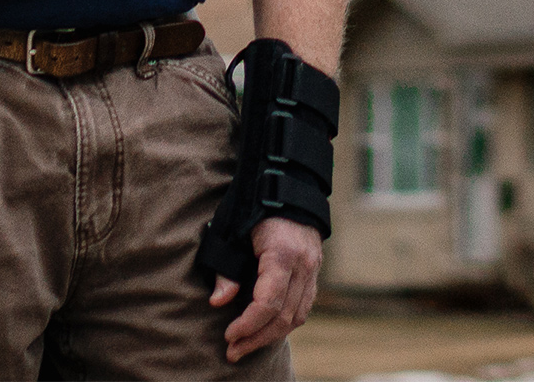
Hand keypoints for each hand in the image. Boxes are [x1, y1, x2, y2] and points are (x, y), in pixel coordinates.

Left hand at [208, 216, 321, 361]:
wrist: (288, 181)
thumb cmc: (254, 206)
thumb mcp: (232, 232)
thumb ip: (226, 268)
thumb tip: (218, 302)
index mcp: (282, 253)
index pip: (268, 303)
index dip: (248, 325)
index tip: (229, 335)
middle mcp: (304, 263)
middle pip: (284, 316)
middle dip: (256, 338)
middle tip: (233, 352)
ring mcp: (314, 267)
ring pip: (298, 316)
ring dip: (271, 335)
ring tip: (247, 345)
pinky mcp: (315, 270)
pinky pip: (304, 306)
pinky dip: (285, 322)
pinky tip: (266, 328)